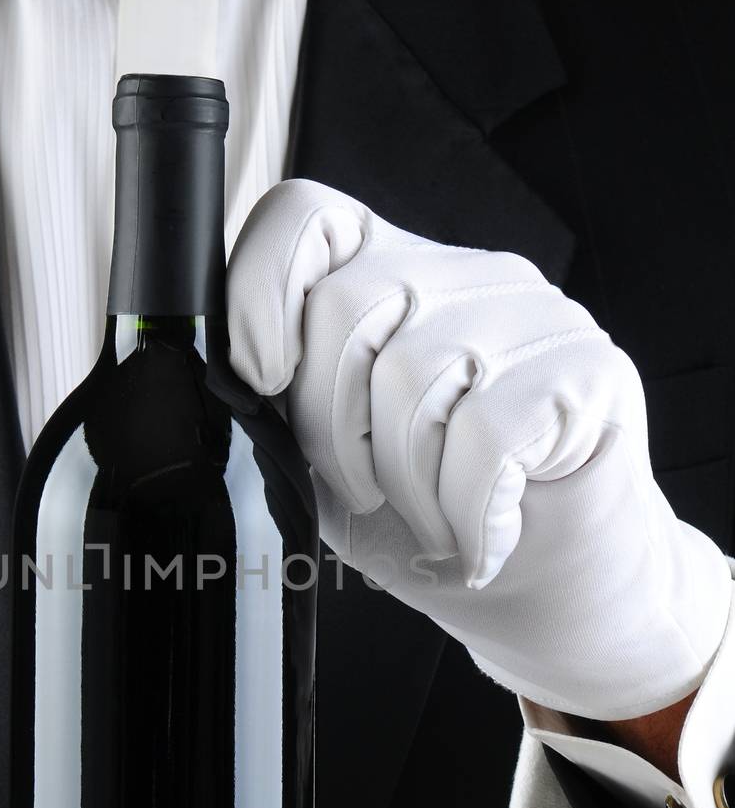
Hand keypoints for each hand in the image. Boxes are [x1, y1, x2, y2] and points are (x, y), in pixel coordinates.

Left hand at [228, 180, 730, 720]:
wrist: (539, 590)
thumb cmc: (424, 523)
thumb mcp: (320, 466)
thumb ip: (274, 409)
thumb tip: (216, 384)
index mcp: (383, 278)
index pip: (302, 217)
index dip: (260, 294)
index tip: (264, 383)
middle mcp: (460, 276)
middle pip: (346, 306)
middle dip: (330, 426)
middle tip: (366, 486)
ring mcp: (534, 315)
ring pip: (414, 375)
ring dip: (406, 481)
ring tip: (431, 514)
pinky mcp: (592, 372)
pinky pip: (488, 434)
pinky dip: (466, 509)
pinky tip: (481, 534)